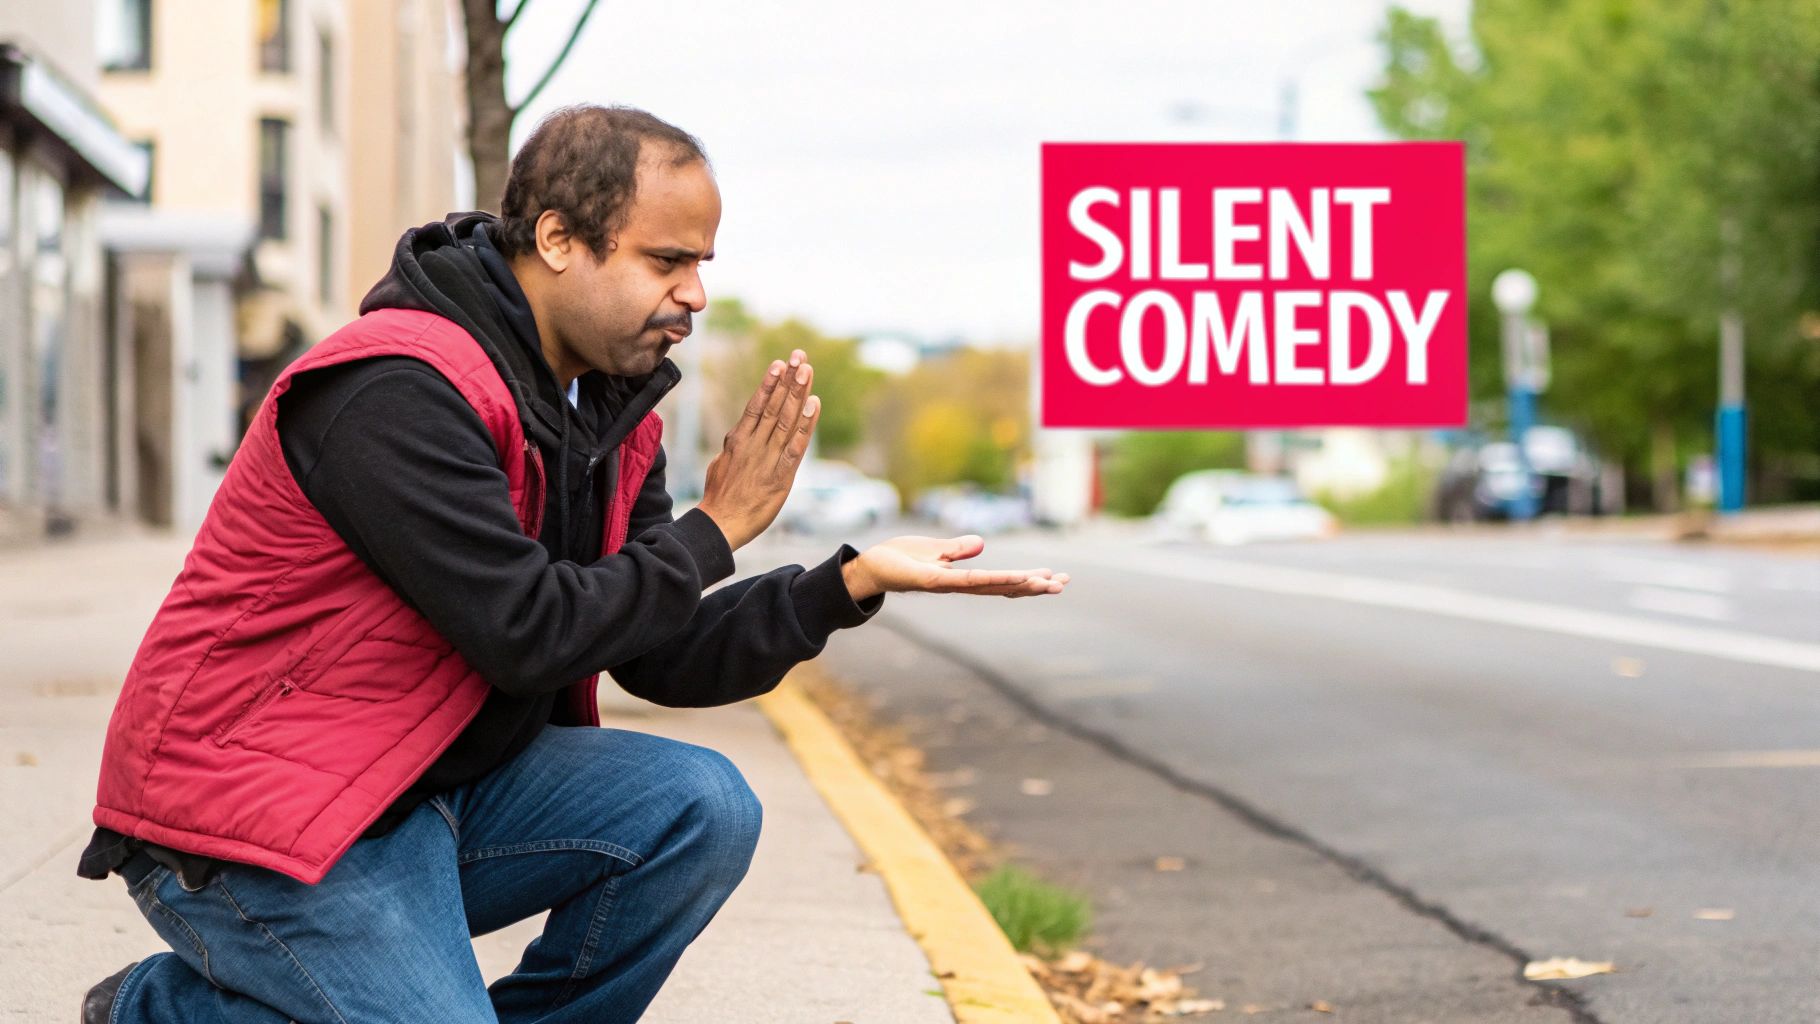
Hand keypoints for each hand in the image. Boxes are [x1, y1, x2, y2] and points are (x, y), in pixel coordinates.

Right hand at [697, 349, 818, 550]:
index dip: (770, 383)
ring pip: (785, 420)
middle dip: (788, 380)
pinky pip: (796, 447)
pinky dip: (806, 425)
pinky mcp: (780, 476)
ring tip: (806, 371)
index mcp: (738, 440)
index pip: (757, 405)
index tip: (780, 363)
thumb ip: (734, 446)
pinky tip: (813, 406)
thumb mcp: (721, 463)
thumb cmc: (720, 497)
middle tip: (799, 357)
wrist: (719, 525)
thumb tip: (738, 434)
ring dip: (797, 393)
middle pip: (774, 406)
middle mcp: (753, 444)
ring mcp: (767, 459)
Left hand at [842, 535, 1069, 601]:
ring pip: (993, 586)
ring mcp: (948, 584)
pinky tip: (1014, 577)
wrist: (868, 567)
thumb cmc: (898, 559)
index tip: (1054, 577)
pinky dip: (994, 579)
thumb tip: (981, 544)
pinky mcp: (934, 580)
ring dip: (1022, 585)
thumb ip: (957, 549)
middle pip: (1004, 587)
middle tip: (1065, 584)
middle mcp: (959, 584)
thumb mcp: (934, 549)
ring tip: (1049, 583)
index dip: (1027, 580)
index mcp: (961, 577)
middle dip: (1034, 587)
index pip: (1000, 581)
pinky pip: (970, 580)